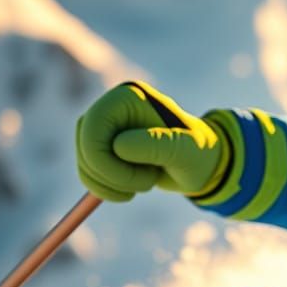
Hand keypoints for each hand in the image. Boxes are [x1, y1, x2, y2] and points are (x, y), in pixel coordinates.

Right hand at [76, 81, 225, 201]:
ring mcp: (104, 127)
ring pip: (84, 163)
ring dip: (111, 185)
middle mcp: (111, 107)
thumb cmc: (198, 154)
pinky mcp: (102, 146)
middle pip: (84, 148)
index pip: (92, 130)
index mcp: (128, 97)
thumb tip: (118, 146)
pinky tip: (132, 188)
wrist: (201, 163)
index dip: (107, 163)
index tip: (144, 181)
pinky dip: (105, 188)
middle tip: (147, 184)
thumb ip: (156, 145)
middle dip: (111, 176)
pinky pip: (87, 171)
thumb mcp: (185, 151)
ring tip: (147, 181)